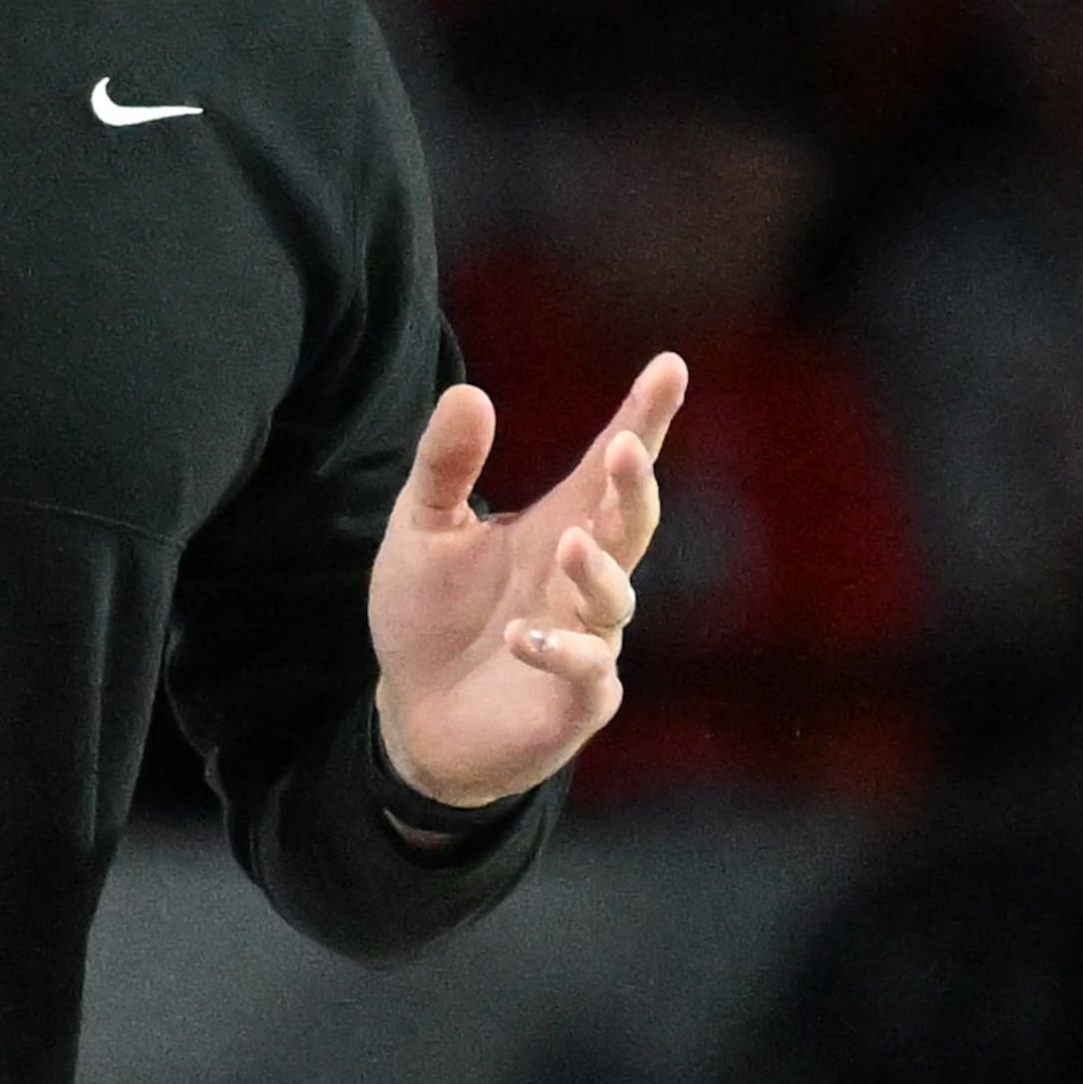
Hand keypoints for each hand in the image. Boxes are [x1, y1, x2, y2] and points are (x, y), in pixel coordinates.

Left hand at [369, 355, 685, 807]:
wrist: (413, 717)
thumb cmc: (430, 616)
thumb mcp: (422, 530)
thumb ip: (445, 466)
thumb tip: (469, 392)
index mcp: (557, 524)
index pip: (607, 465)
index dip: (643, 417)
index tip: (669, 366)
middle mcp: (583, 577)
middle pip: (628, 523)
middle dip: (634, 485)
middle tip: (625, 447)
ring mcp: (587, 639)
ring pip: (615, 598)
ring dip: (597, 570)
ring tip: (568, 544)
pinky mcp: (575, 701)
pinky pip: (585, 672)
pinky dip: (560, 650)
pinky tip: (521, 635)